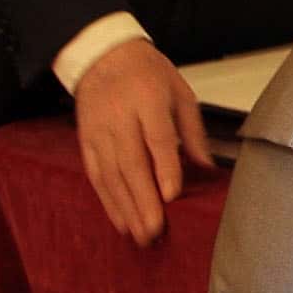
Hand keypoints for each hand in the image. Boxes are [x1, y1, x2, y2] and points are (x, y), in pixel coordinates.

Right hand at [73, 38, 213, 245]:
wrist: (103, 57)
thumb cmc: (150, 74)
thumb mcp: (180, 92)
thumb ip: (193, 130)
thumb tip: (207, 166)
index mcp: (149, 101)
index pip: (157, 138)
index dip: (163, 168)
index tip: (172, 196)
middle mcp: (121, 119)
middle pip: (131, 163)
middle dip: (142, 200)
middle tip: (155, 231)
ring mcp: (99, 133)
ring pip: (110, 176)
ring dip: (125, 208)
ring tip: (140, 235)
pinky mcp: (85, 143)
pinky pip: (95, 176)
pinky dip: (107, 201)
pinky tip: (120, 221)